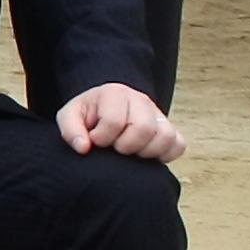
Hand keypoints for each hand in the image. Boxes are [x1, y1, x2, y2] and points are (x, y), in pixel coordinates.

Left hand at [56, 82, 183, 161]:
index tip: (95, 141)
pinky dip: (165, 155)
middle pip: (144, 129)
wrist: (105, 110)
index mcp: (114, 93)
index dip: (102, 138)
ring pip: (166, 136)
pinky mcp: (170, 128)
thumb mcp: (70, 117)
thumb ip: (70, 130)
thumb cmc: (87, 115)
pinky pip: (179, 145)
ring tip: (130, 152)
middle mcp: (141, 100)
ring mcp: (158, 114)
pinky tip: (146, 156)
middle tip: (115, 147)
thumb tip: (84, 147)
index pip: (115, 121)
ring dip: (146, 151)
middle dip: (125, 145)